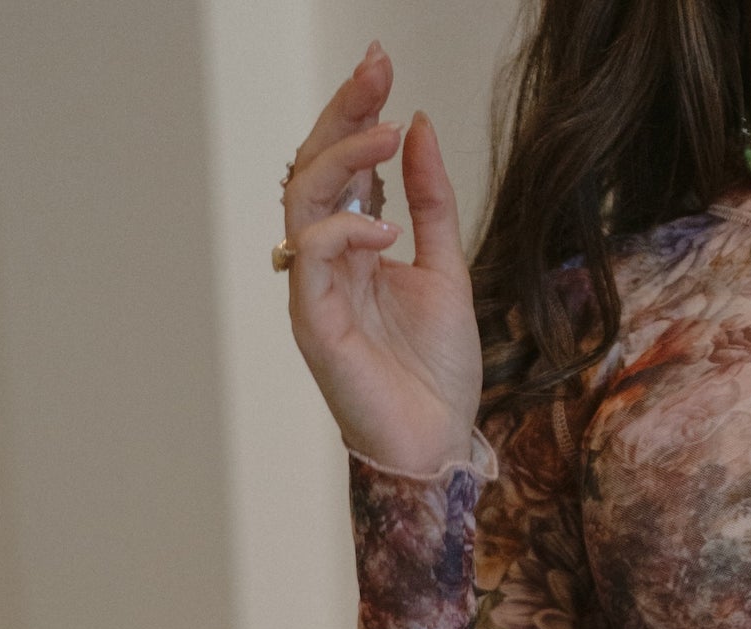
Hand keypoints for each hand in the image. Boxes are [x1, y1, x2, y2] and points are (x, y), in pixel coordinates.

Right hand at [284, 44, 481, 479]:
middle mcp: (329, 262)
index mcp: (357, 247)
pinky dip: (344, 232)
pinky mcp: (313, 324)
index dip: (358, 112)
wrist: (437, 443)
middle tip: (375, 70)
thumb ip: (431, 201)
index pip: (346, 164)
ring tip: (385, 135)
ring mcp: (316, 290)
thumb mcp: (447, 269)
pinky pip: (311, 259)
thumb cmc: (436, 373)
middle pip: (316, 169)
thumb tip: (419, 125)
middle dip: (342, 114)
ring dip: (342, 159)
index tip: (382, 63)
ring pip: (304, 202)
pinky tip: (386, 229)